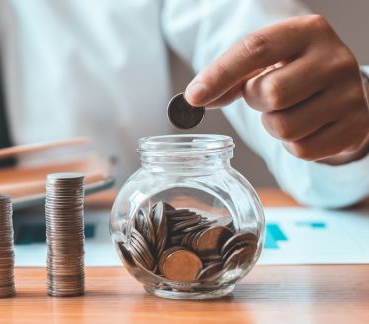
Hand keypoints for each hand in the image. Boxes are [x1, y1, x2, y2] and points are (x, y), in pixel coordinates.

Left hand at [185, 15, 368, 163]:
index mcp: (307, 31)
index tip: (193, 97)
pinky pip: (302, 150)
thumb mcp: (262, 61)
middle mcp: (335, 59)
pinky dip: (292, 144)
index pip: (256, 49)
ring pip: (285, 127)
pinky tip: (303, 126)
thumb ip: (227, 77)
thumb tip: (194, 99)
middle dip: (255, 101)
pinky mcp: (355, 126)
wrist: (339, 89)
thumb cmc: (290, 70)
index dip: (220, 74)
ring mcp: (350, 94)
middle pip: (271, 94)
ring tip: (285, 110)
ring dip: (272, 125)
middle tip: (264, 96)